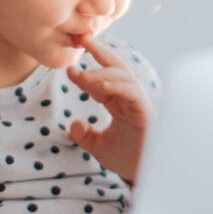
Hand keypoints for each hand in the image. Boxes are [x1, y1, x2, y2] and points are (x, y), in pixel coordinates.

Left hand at [66, 34, 151, 183]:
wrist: (143, 176)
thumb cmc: (126, 160)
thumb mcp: (98, 147)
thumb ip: (85, 135)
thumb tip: (73, 124)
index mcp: (120, 103)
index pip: (102, 81)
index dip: (85, 74)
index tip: (68, 69)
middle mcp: (130, 99)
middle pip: (116, 67)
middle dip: (100, 51)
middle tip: (82, 38)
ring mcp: (138, 104)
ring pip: (123, 76)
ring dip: (102, 72)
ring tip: (83, 75)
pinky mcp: (144, 112)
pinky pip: (131, 92)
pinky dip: (116, 86)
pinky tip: (99, 86)